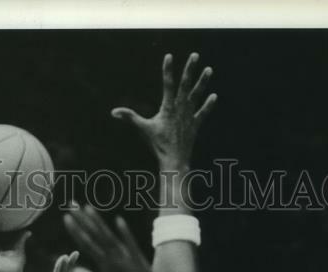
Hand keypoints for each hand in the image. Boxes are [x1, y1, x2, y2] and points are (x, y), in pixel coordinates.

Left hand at [64, 204, 183, 271]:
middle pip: (96, 236)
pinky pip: (131, 248)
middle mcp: (116, 258)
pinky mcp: (139, 265)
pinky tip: (118, 222)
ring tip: (87, 208)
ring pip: (109, 239)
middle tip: (70, 204)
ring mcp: (127, 260)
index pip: (89, 245)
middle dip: (83, 221)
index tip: (66, 217)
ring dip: (98, 224)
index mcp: (107, 264)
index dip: (78, 232)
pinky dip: (125, 235)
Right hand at [111, 52, 216, 166]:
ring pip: (197, 95)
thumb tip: (113, 112)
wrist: (174, 160)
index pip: (167, 84)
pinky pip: (203, 113)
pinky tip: (214, 96)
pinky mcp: (195, 125)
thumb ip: (129, 117)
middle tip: (195, 55)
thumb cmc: (158, 145)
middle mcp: (180, 109)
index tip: (169, 56)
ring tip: (209, 69)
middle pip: (185, 85)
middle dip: (190, 69)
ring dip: (203, 82)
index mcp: (168, 108)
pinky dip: (208, 105)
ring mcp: (189, 116)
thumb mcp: (143, 129)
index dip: (168, 70)